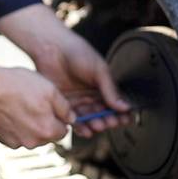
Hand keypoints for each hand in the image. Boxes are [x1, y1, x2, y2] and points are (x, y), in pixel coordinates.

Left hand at [0, 4, 130, 137]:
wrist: (51, 48)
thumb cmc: (78, 52)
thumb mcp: (99, 70)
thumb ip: (111, 89)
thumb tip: (126, 107)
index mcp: (102, 86)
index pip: (115, 103)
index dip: (121, 113)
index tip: (125, 119)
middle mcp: (91, 95)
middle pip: (103, 113)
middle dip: (108, 120)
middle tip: (110, 122)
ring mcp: (77, 100)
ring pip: (90, 118)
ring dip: (95, 124)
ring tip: (98, 125)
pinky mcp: (63, 104)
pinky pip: (73, 119)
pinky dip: (80, 127)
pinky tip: (86, 130)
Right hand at [0, 58, 73, 148]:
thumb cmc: (20, 85)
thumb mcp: (50, 90)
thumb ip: (65, 108)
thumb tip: (72, 119)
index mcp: (48, 131)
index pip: (63, 131)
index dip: (59, 117)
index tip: (51, 105)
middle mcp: (33, 142)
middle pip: (46, 135)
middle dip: (45, 122)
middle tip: (35, 103)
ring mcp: (16, 143)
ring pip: (31, 136)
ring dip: (30, 125)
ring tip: (21, 105)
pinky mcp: (2, 140)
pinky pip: (15, 135)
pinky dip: (15, 126)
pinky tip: (10, 110)